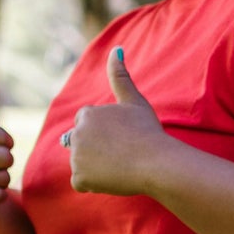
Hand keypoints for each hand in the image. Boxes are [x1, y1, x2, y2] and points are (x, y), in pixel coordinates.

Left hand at [66, 47, 170, 195]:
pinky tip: (113, 178)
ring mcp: (77, 156)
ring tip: (120, 166)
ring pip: (82, 164)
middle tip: (122, 153)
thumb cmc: (148, 131)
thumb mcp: (134, 101)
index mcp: (87, 114)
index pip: (86, 126)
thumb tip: (116, 49)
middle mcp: (77, 133)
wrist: (156, 162)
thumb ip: (120, 77)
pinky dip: (94, 184)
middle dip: (96, 150)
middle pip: (82, 145)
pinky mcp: (79, 177)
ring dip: (96, 167)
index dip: (105, 134)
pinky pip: (82, 183)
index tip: (122, 138)